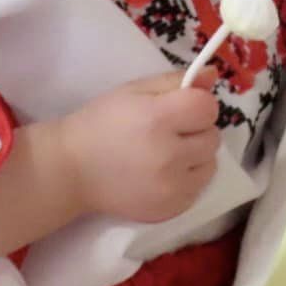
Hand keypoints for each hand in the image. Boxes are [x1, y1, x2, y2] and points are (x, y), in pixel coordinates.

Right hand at [57, 69, 222, 223]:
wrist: (72, 170)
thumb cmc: (102, 123)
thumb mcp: (134, 90)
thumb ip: (176, 81)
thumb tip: (213, 75)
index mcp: (158, 119)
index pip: (207, 108)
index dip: (198, 104)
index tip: (181, 108)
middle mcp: (168, 156)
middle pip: (212, 137)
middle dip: (197, 130)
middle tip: (170, 131)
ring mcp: (170, 188)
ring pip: (210, 165)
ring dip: (196, 156)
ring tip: (168, 153)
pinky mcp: (169, 210)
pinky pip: (198, 189)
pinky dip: (187, 179)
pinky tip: (164, 174)